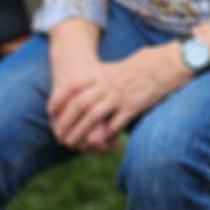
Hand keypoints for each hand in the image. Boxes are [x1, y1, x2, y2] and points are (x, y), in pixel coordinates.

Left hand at [48, 44, 190, 150]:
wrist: (159, 66)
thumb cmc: (128, 70)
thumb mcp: (106, 70)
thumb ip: (89, 80)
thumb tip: (68, 90)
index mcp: (97, 73)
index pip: (71, 87)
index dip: (58, 100)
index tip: (51, 113)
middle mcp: (105, 84)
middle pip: (79, 105)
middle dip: (66, 122)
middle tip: (59, 135)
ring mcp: (119, 96)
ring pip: (94, 117)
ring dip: (81, 132)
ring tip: (74, 143)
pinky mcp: (132, 106)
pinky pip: (114, 123)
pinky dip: (105, 134)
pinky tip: (99, 141)